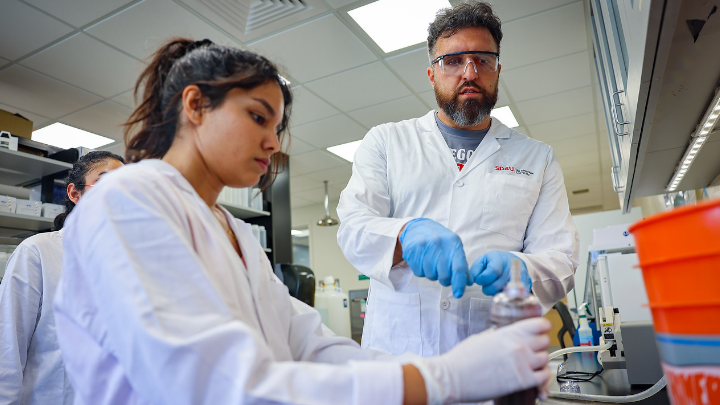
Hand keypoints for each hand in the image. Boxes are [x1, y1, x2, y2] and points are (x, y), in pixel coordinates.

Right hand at [399, 218, 471, 297]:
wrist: (417, 228)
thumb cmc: (439, 240)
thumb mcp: (454, 247)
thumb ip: (462, 265)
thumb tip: (468, 282)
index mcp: (453, 242)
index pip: (458, 267)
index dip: (459, 283)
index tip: (458, 294)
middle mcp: (439, 243)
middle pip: (444, 275)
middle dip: (445, 280)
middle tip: (442, 273)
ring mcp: (424, 246)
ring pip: (431, 275)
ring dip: (432, 274)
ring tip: (431, 263)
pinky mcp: (412, 250)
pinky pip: (419, 273)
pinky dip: (422, 271)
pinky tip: (422, 261)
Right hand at [414, 318, 551, 403]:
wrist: (453, 377)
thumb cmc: (462, 360)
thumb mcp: (480, 338)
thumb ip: (497, 335)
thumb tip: (502, 335)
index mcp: (507, 333)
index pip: (539, 324)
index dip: (543, 327)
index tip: (542, 331)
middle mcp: (517, 346)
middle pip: (545, 341)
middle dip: (539, 346)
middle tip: (532, 350)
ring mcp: (521, 363)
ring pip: (545, 359)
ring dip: (539, 363)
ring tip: (530, 366)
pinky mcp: (522, 380)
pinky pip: (544, 377)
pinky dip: (542, 378)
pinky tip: (534, 378)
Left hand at [470, 251, 531, 295]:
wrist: (511, 260)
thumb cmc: (494, 261)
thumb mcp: (483, 260)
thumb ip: (476, 269)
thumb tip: (473, 280)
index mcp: (500, 258)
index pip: (493, 271)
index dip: (483, 279)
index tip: (479, 280)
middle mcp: (512, 266)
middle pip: (498, 285)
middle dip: (488, 288)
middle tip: (486, 286)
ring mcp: (521, 275)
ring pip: (506, 292)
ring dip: (496, 293)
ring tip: (494, 287)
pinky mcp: (527, 283)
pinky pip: (516, 295)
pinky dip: (507, 296)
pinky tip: (502, 291)